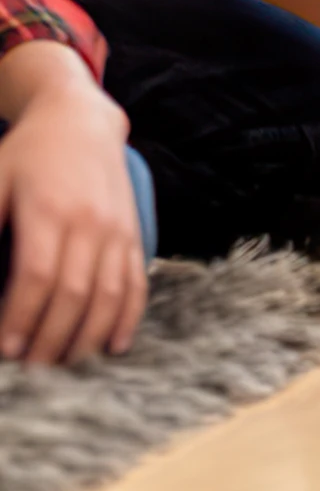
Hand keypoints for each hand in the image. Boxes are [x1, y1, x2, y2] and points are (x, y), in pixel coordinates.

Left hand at [0, 57, 145, 364]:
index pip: (38, 277)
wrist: (81, 121)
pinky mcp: (133, 233)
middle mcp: (90, 222)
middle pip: (75, 293)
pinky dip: (128, 317)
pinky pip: (136, 282)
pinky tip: (112, 346)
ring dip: (87, 337)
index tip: (5, 350)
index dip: (21, 318)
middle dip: (50, 339)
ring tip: (62, 363)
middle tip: (28, 369)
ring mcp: (118, 228)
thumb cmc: (26, 155)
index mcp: (48, 210)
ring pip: (109, 294)